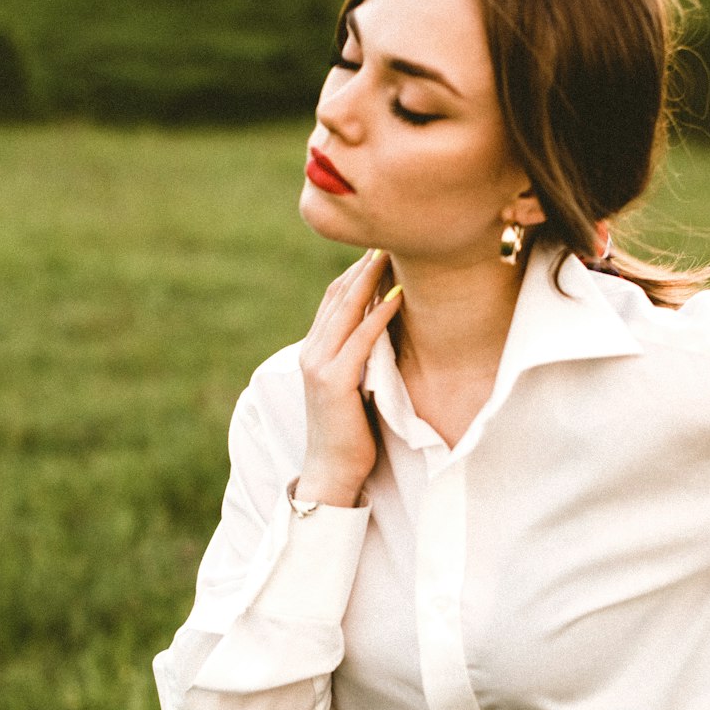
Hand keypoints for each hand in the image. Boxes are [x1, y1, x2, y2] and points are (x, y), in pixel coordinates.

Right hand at [297, 249, 401, 505]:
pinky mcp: (335, 381)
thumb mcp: (350, 386)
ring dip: (371, 280)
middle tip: (388, 237)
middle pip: (338, 296)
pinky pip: (361, 339)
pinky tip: (398, 296)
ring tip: (392, 254)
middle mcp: (311, 352)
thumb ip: (357, 358)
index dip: (355, 272)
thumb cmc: (348, 432)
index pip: (332, 299)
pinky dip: (380, 315)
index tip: (379, 249)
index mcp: (313, 351)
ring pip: (346, 310)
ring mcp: (319, 365)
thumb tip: (382, 333)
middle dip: (364, 266)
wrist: (330, 471)